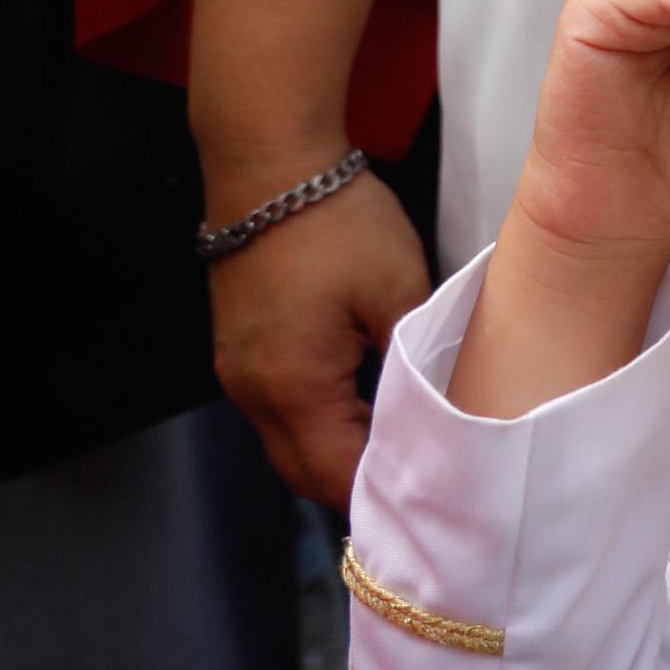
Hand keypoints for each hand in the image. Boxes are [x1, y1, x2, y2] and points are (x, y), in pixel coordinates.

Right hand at [208, 163, 429, 506]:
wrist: (270, 169)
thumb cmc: (337, 224)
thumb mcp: (398, 289)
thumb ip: (412, 358)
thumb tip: (432, 408)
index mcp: (293, 385)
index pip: (334, 473)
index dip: (378, 492)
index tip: (429, 501)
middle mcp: (253, 391)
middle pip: (301, 471)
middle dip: (354, 486)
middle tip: (417, 488)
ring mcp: (238, 372)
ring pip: (287, 444)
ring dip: (335, 454)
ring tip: (398, 453)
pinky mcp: (239, 350)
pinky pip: (277, 411)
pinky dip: (317, 424)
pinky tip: (362, 411)